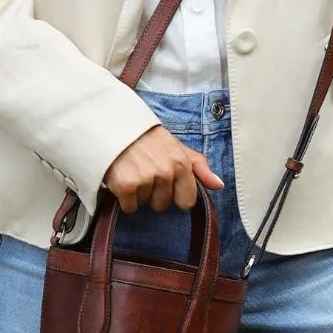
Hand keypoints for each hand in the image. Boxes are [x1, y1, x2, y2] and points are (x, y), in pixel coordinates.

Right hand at [103, 126, 225, 213]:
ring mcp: (146, 179)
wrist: (114, 126)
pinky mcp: (126, 186)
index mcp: (181, 164)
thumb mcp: (177, 147)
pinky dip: (124, 197)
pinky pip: (129, 206)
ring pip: (145, 204)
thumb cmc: (147, 138)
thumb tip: (218, 185)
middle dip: (154, 193)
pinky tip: (123, 178)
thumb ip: (199, 167)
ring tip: (133, 172)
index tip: (165, 184)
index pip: (186, 201)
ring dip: (138, 193)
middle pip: (163, 205)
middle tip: (144, 172)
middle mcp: (165, 172)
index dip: (174, 195)